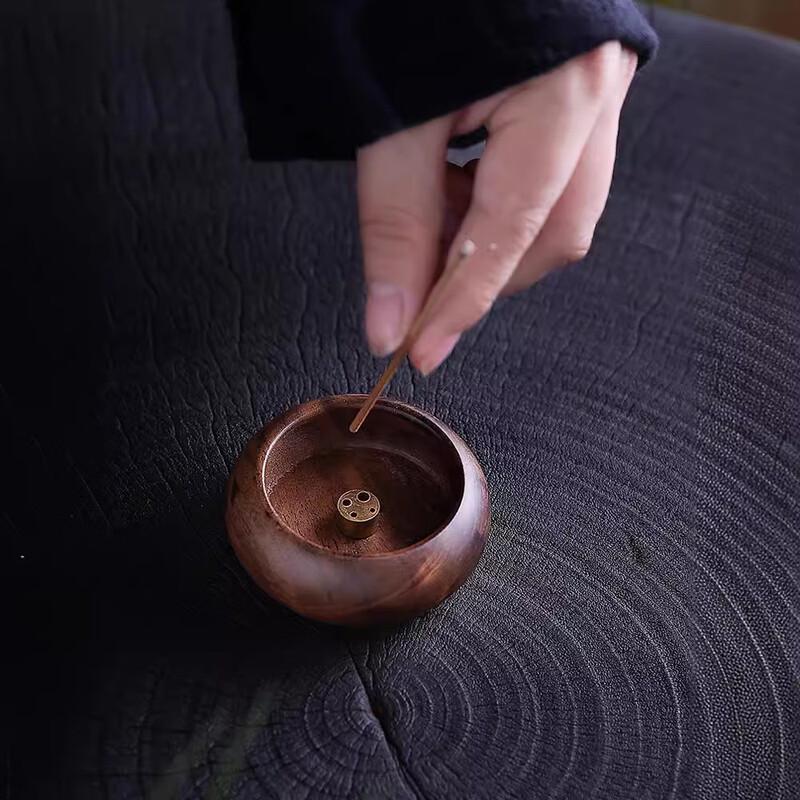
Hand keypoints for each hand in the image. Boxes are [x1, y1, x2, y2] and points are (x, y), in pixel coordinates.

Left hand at [357, 42, 636, 373]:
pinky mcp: (575, 93)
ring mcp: (596, 93)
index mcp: (561, 92)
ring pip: (554, 213)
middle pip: (551, 234)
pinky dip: (493, 202)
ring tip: (429, 211)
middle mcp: (597, 96)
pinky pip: (546, 178)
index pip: (510, 233)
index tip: (417, 352)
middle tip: (414, 274)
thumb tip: (389, 322)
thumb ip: (393, 221)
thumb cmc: (407, 1)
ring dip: (486, 237)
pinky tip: (453, 184)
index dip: (460, 304)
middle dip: (481, 270)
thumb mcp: (390, 114)